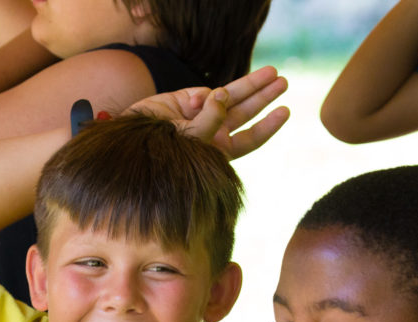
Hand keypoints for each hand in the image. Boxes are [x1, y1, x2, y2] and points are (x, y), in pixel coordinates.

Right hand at [127, 65, 289, 159]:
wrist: (132, 142)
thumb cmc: (164, 152)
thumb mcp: (194, 140)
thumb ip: (212, 117)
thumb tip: (224, 93)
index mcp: (219, 149)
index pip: (250, 138)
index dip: (268, 125)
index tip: (285, 111)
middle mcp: (214, 131)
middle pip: (246, 112)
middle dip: (264, 96)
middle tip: (282, 81)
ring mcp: (201, 113)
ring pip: (232, 97)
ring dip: (251, 84)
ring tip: (272, 72)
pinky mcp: (187, 99)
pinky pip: (204, 93)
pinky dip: (203, 96)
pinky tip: (193, 104)